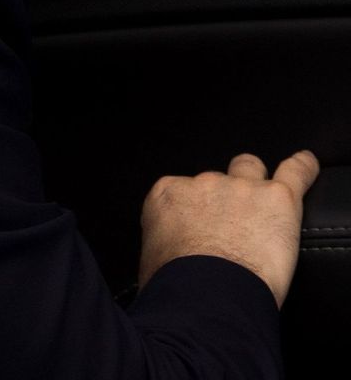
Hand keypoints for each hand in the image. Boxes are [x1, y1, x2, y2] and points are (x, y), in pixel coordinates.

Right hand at [138, 149, 318, 305]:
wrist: (207, 295)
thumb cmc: (176, 285)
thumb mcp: (152, 259)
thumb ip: (162, 243)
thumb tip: (170, 257)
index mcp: (168, 195)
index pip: (181, 193)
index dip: (192, 212)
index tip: (198, 232)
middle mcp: (203, 184)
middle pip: (216, 179)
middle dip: (223, 197)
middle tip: (232, 226)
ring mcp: (241, 187)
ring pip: (250, 169)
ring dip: (255, 183)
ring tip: (264, 203)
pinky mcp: (277, 198)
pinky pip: (295, 172)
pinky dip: (303, 168)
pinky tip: (306, 163)